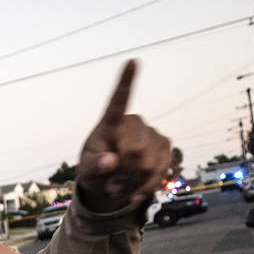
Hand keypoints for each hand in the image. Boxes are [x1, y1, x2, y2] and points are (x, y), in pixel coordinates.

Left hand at [75, 60, 171, 213]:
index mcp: (111, 122)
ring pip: (149, 164)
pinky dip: (147, 187)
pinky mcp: (166, 146)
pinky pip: (161, 170)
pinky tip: (135, 193)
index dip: (126, 81)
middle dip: (123, 172)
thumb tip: (111, 161)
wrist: (111, 180)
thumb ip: (95, 166)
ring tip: (119, 186)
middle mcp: (135, 122)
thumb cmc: (95, 168)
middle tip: (110, 181)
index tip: (131, 60)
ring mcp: (153, 133)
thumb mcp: (87, 169)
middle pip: (135, 151)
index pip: (119, 100)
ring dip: (133, 182)